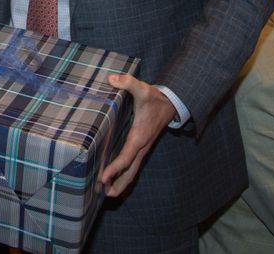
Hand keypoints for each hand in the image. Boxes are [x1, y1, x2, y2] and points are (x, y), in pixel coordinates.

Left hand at [100, 73, 174, 196]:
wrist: (170, 103)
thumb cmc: (154, 98)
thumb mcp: (142, 88)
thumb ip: (128, 82)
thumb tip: (111, 78)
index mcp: (140, 136)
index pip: (126, 156)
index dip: (115, 168)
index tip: (103, 178)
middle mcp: (141, 146)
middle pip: (130, 171)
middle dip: (118, 183)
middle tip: (102, 195)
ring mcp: (143, 149)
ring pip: (132, 171)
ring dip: (121, 183)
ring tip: (106, 194)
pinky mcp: (142, 148)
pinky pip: (133, 166)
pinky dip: (124, 175)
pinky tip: (115, 180)